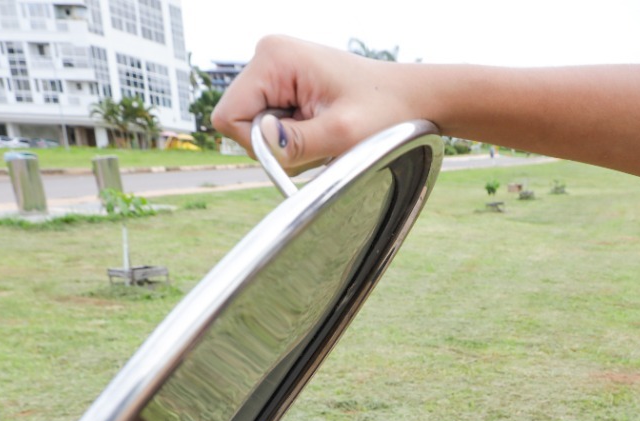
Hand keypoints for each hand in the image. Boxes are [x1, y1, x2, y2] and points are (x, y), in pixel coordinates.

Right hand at [212, 36, 418, 171]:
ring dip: (288, 143)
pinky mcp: (286, 83)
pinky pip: (272, 122)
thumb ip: (297, 142)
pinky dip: (295, 137)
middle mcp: (268, 55)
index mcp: (274, 58)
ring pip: (256, 126)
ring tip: (324, 133)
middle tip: (318, 139)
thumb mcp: (342, 134)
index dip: (257, 143)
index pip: (229, 117)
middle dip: (275, 144)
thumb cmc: (385, 111)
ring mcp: (276, 69)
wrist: (410, 99)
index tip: (297, 146)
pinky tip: (321, 128)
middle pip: (240, 122)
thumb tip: (263, 142)